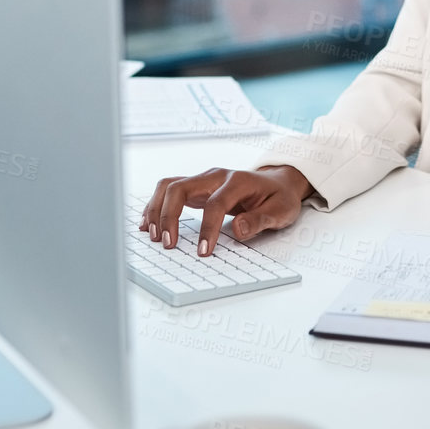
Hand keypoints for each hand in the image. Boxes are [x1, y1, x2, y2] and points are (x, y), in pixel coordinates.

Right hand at [139, 166, 313, 256]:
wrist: (277, 183)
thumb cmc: (279, 198)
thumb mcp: (281, 211)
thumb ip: (260, 220)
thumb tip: (237, 229)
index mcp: (238, 181)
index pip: (215, 204)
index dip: (208, 229)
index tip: (203, 252)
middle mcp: (216, 176)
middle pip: (181, 187)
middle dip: (169, 215)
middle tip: (167, 244)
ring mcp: (203, 180)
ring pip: (169, 186)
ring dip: (157, 209)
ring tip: (152, 235)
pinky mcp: (196, 188)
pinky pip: (169, 191)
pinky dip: (156, 205)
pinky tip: (149, 223)